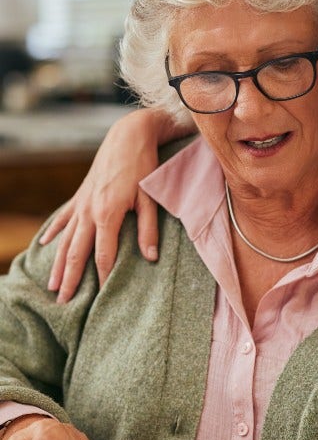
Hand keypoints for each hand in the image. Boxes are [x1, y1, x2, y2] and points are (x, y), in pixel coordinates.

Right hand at [39, 109, 167, 302]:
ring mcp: (81, 203)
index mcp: (108, 214)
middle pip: (76, 253)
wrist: (127, 137)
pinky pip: (64, 219)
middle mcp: (89, 212)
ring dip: (58, 264)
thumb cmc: (143, 167)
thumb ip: (149, 230)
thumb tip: (151, 258)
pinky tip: (43, 246)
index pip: (104, 254)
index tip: (103, 296)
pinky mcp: (80, 195)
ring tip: (52, 285)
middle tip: (63, 303)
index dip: (104, 277)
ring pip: (66, 240)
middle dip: (70, 279)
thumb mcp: (150, 199)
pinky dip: (54, 233)